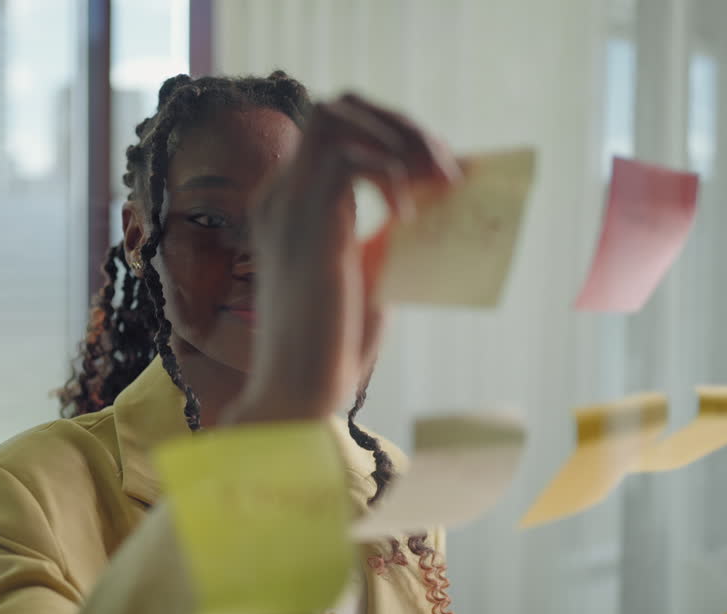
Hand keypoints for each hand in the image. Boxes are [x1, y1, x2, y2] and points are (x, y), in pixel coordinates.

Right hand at [222, 94, 459, 425]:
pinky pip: (349, 162)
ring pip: (337, 118)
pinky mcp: (307, 226)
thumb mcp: (370, 273)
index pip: (338, 132)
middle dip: (399, 124)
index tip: (439, 171)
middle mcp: (282, 195)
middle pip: (336, 108)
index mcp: (291, 205)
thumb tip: (440, 200)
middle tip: (444, 167)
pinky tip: (408, 217)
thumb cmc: (332, 345)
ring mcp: (288, 206)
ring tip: (439, 179)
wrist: (297, 392)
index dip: (394, 136)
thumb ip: (389, 233)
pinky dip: (390, 176)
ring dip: (399, 138)